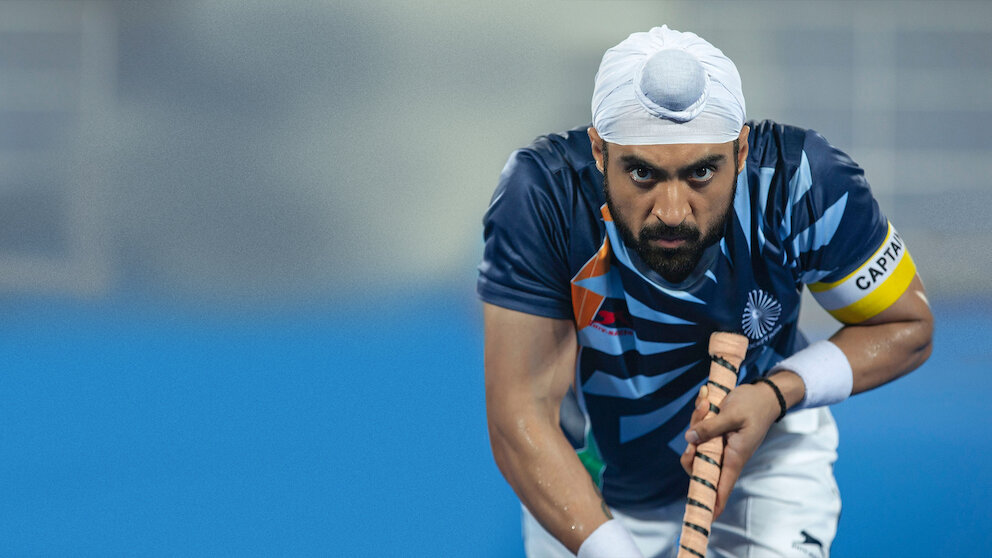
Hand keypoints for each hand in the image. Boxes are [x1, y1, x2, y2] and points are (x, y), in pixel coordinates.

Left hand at [679, 382, 779, 517]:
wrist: (763, 395)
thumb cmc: (752, 406)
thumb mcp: (731, 414)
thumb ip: (710, 427)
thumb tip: (689, 439)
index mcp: (734, 456)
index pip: (721, 487)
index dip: (712, 502)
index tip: (705, 517)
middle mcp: (725, 455)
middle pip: (698, 465)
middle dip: (690, 449)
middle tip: (695, 425)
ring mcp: (719, 446)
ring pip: (696, 445)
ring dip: (695, 423)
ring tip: (705, 403)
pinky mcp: (715, 435)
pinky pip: (699, 431)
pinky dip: (699, 416)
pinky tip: (705, 400)